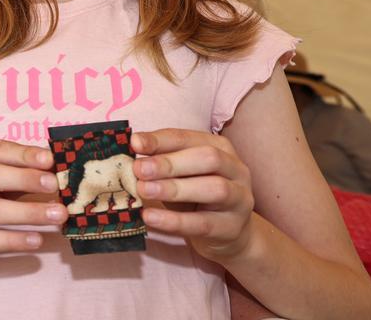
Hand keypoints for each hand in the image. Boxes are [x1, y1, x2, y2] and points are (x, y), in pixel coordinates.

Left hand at [132, 129, 255, 260]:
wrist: (230, 232)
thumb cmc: (197, 195)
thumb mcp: (180, 174)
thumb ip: (160, 163)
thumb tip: (130, 155)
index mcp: (220, 147)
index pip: (188, 138)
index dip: (160, 140)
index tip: (133, 143)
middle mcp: (235, 169)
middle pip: (208, 158)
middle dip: (170, 163)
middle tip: (139, 169)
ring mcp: (240, 198)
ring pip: (214, 189)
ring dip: (175, 188)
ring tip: (144, 190)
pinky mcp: (232, 227)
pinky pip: (204, 223)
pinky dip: (175, 220)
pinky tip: (150, 217)